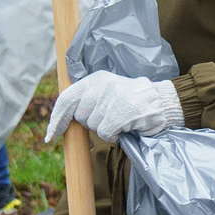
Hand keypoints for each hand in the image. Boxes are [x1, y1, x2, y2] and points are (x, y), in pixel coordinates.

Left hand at [45, 70, 183, 142]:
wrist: (163, 101)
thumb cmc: (134, 100)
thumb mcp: (108, 90)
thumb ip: (88, 99)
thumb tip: (65, 117)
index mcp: (95, 79)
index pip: (66, 99)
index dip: (57, 119)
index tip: (51, 135)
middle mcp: (100, 85)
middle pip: (80, 116)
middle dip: (92, 122)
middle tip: (110, 117)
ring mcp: (111, 98)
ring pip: (93, 126)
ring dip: (106, 129)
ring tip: (122, 119)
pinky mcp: (120, 112)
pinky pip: (105, 133)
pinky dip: (114, 135)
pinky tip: (125, 127)